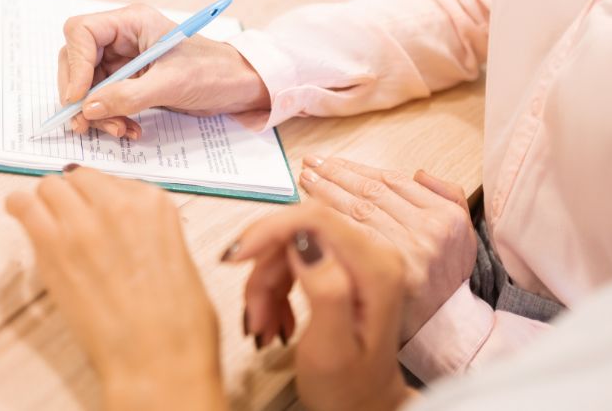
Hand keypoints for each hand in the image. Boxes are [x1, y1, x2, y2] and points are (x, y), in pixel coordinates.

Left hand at [5, 166, 224, 410]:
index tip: (95, 213)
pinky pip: (23, 205)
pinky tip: (18, 213)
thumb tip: (125, 232)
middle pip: (79, 178)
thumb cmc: (178, 323)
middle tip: (69, 219)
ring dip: (46, 202)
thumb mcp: (178, 258)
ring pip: (50, 186)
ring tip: (43, 220)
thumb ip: (149, 232)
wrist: (158, 359)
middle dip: (73, 196)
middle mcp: (117, 203)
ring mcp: (82, 221)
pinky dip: (19, 207)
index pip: (114, 181)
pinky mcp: (52, 244)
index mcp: (154, 204)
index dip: (100, 199)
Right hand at [57, 4, 269, 138]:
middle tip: (86, 123)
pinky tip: (128, 129)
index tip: (78, 98)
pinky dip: (110, 118)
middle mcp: (122, 38)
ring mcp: (123, 60)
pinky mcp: (128, 82)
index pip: (81, 32)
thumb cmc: (213, 72)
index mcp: (131, 22)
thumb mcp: (170, 84)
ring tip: (119, 130)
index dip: (74, 64)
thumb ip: (127, 96)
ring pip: (87, 86)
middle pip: (76, 60)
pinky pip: (104, 100)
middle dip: (81, 95)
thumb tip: (88, 108)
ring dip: (97, 113)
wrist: (238, 87)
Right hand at [223, 204, 414, 410]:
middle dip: (263, 270)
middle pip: (297, 231)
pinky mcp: (343, 263)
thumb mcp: (331, 347)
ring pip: (289, 245)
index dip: (268, 230)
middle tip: (253, 314)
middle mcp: (373, 253)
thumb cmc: (348, 387)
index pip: (314, 219)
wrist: (362, 405)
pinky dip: (274, 288)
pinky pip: (293, 258)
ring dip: (265, 284)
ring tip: (263, 325)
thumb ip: (324, 290)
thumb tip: (304, 240)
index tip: (235, 258)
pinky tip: (274, 317)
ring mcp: (358, 257)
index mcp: (376, 269)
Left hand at [298, 156, 475, 342]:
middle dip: (336, 175)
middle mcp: (428, 230)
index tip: (332, 162)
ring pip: (357, 210)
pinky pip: (349, 237)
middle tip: (310, 165)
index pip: (393, 182)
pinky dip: (327, 221)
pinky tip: (310, 212)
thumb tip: (418, 172)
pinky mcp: (385, 272)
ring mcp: (406, 251)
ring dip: (326, 191)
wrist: (444, 330)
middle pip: (371, 193)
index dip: (358, 169)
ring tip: (305, 180)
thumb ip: (447, 197)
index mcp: (446, 216)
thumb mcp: (462, 236)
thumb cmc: (444, 279)